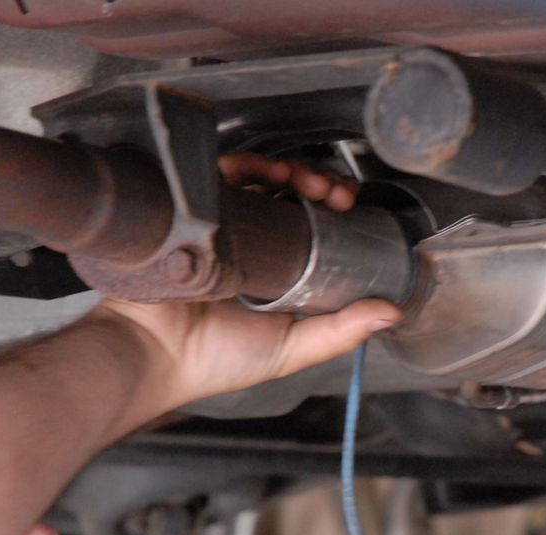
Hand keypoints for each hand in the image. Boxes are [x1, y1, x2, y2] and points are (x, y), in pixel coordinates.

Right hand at [88, 154, 398, 407]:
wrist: (152, 354)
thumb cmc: (213, 360)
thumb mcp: (290, 350)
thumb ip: (340, 333)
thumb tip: (393, 313)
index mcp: (277, 271)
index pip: (314, 226)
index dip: (336, 212)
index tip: (352, 208)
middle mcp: (251, 242)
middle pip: (293, 196)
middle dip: (322, 184)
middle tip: (337, 194)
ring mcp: (221, 223)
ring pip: (264, 178)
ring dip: (293, 169)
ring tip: (309, 182)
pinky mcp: (191, 210)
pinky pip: (222, 174)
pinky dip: (250, 163)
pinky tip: (270, 171)